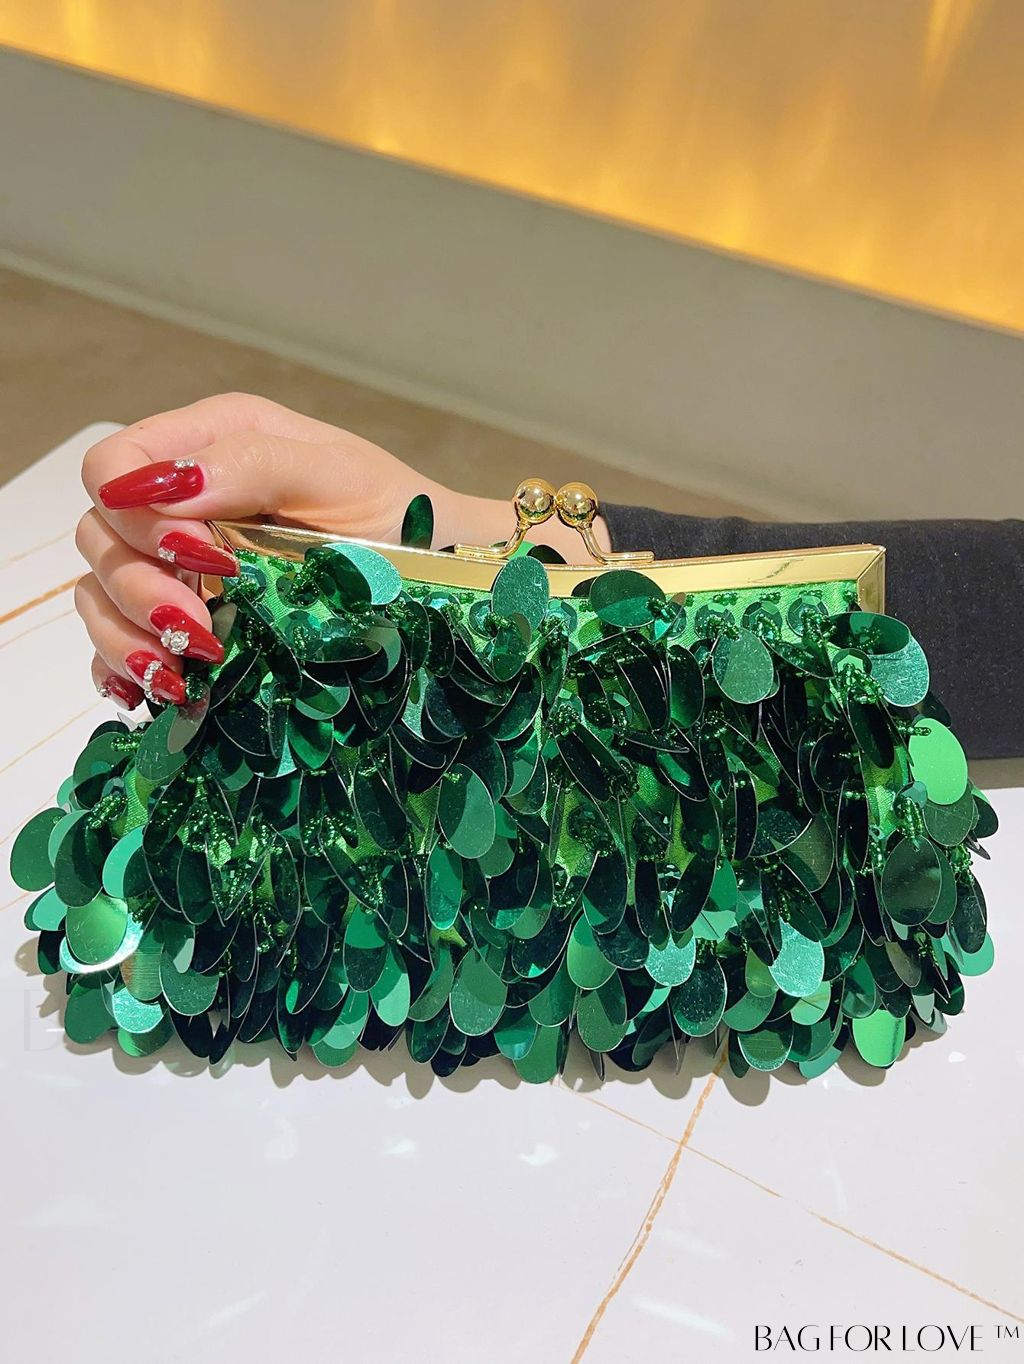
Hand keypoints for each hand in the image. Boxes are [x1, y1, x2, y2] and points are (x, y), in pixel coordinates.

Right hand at [76, 392, 607, 707]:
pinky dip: (128, 671)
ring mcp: (182, 567)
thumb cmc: (401, 517)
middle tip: (202, 628)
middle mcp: (185, 500)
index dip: (133, 510)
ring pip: (101, 595)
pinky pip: (123, 647)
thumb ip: (252, 464)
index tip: (198, 554)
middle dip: (138, 585)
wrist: (444, 578)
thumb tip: (166, 486)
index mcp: (212, 445)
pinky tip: (163, 691)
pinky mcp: (191, 623)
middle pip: (100, 537)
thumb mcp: (339, 477)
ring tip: (185, 672)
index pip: (115, 464)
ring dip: (130, 637)